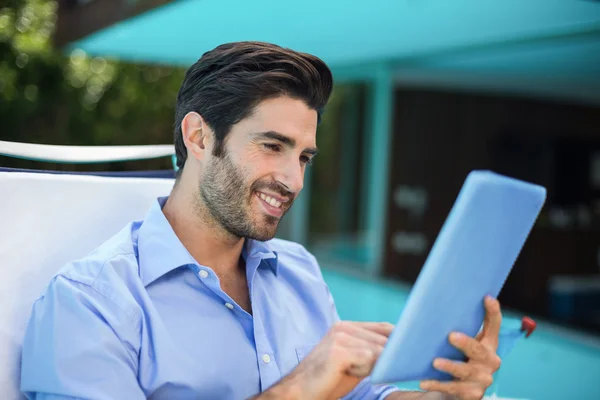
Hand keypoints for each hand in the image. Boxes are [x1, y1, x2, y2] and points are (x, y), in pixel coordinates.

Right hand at [255, 321, 392, 399]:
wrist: (300, 391)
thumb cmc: (328, 380)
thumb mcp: (354, 363)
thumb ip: (372, 353)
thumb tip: (399, 353)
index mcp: (346, 327)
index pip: (383, 327)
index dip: (400, 338)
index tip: (412, 351)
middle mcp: (343, 327)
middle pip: (384, 339)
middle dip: (393, 355)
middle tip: (393, 368)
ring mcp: (340, 337)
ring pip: (378, 350)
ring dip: (376, 366)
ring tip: (357, 372)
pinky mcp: (339, 351)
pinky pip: (369, 359)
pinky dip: (366, 370)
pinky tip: (351, 373)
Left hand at [419, 296, 502, 399]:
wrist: (452, 392)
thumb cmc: (452, 358)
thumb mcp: (454, 343)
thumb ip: (444, 329)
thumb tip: (408, 315)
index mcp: (487, 344)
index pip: (494, 325)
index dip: (493, 312)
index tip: (486, 297)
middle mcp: (490, 361)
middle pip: (479, 350)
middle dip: (466, 343)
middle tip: (451, 336)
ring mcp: (482, 379)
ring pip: (466, 371)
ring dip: (451, 366)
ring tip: (435, 362)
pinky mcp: (472, 395)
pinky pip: (453, 388)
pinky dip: (438, 384)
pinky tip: (424, 381)